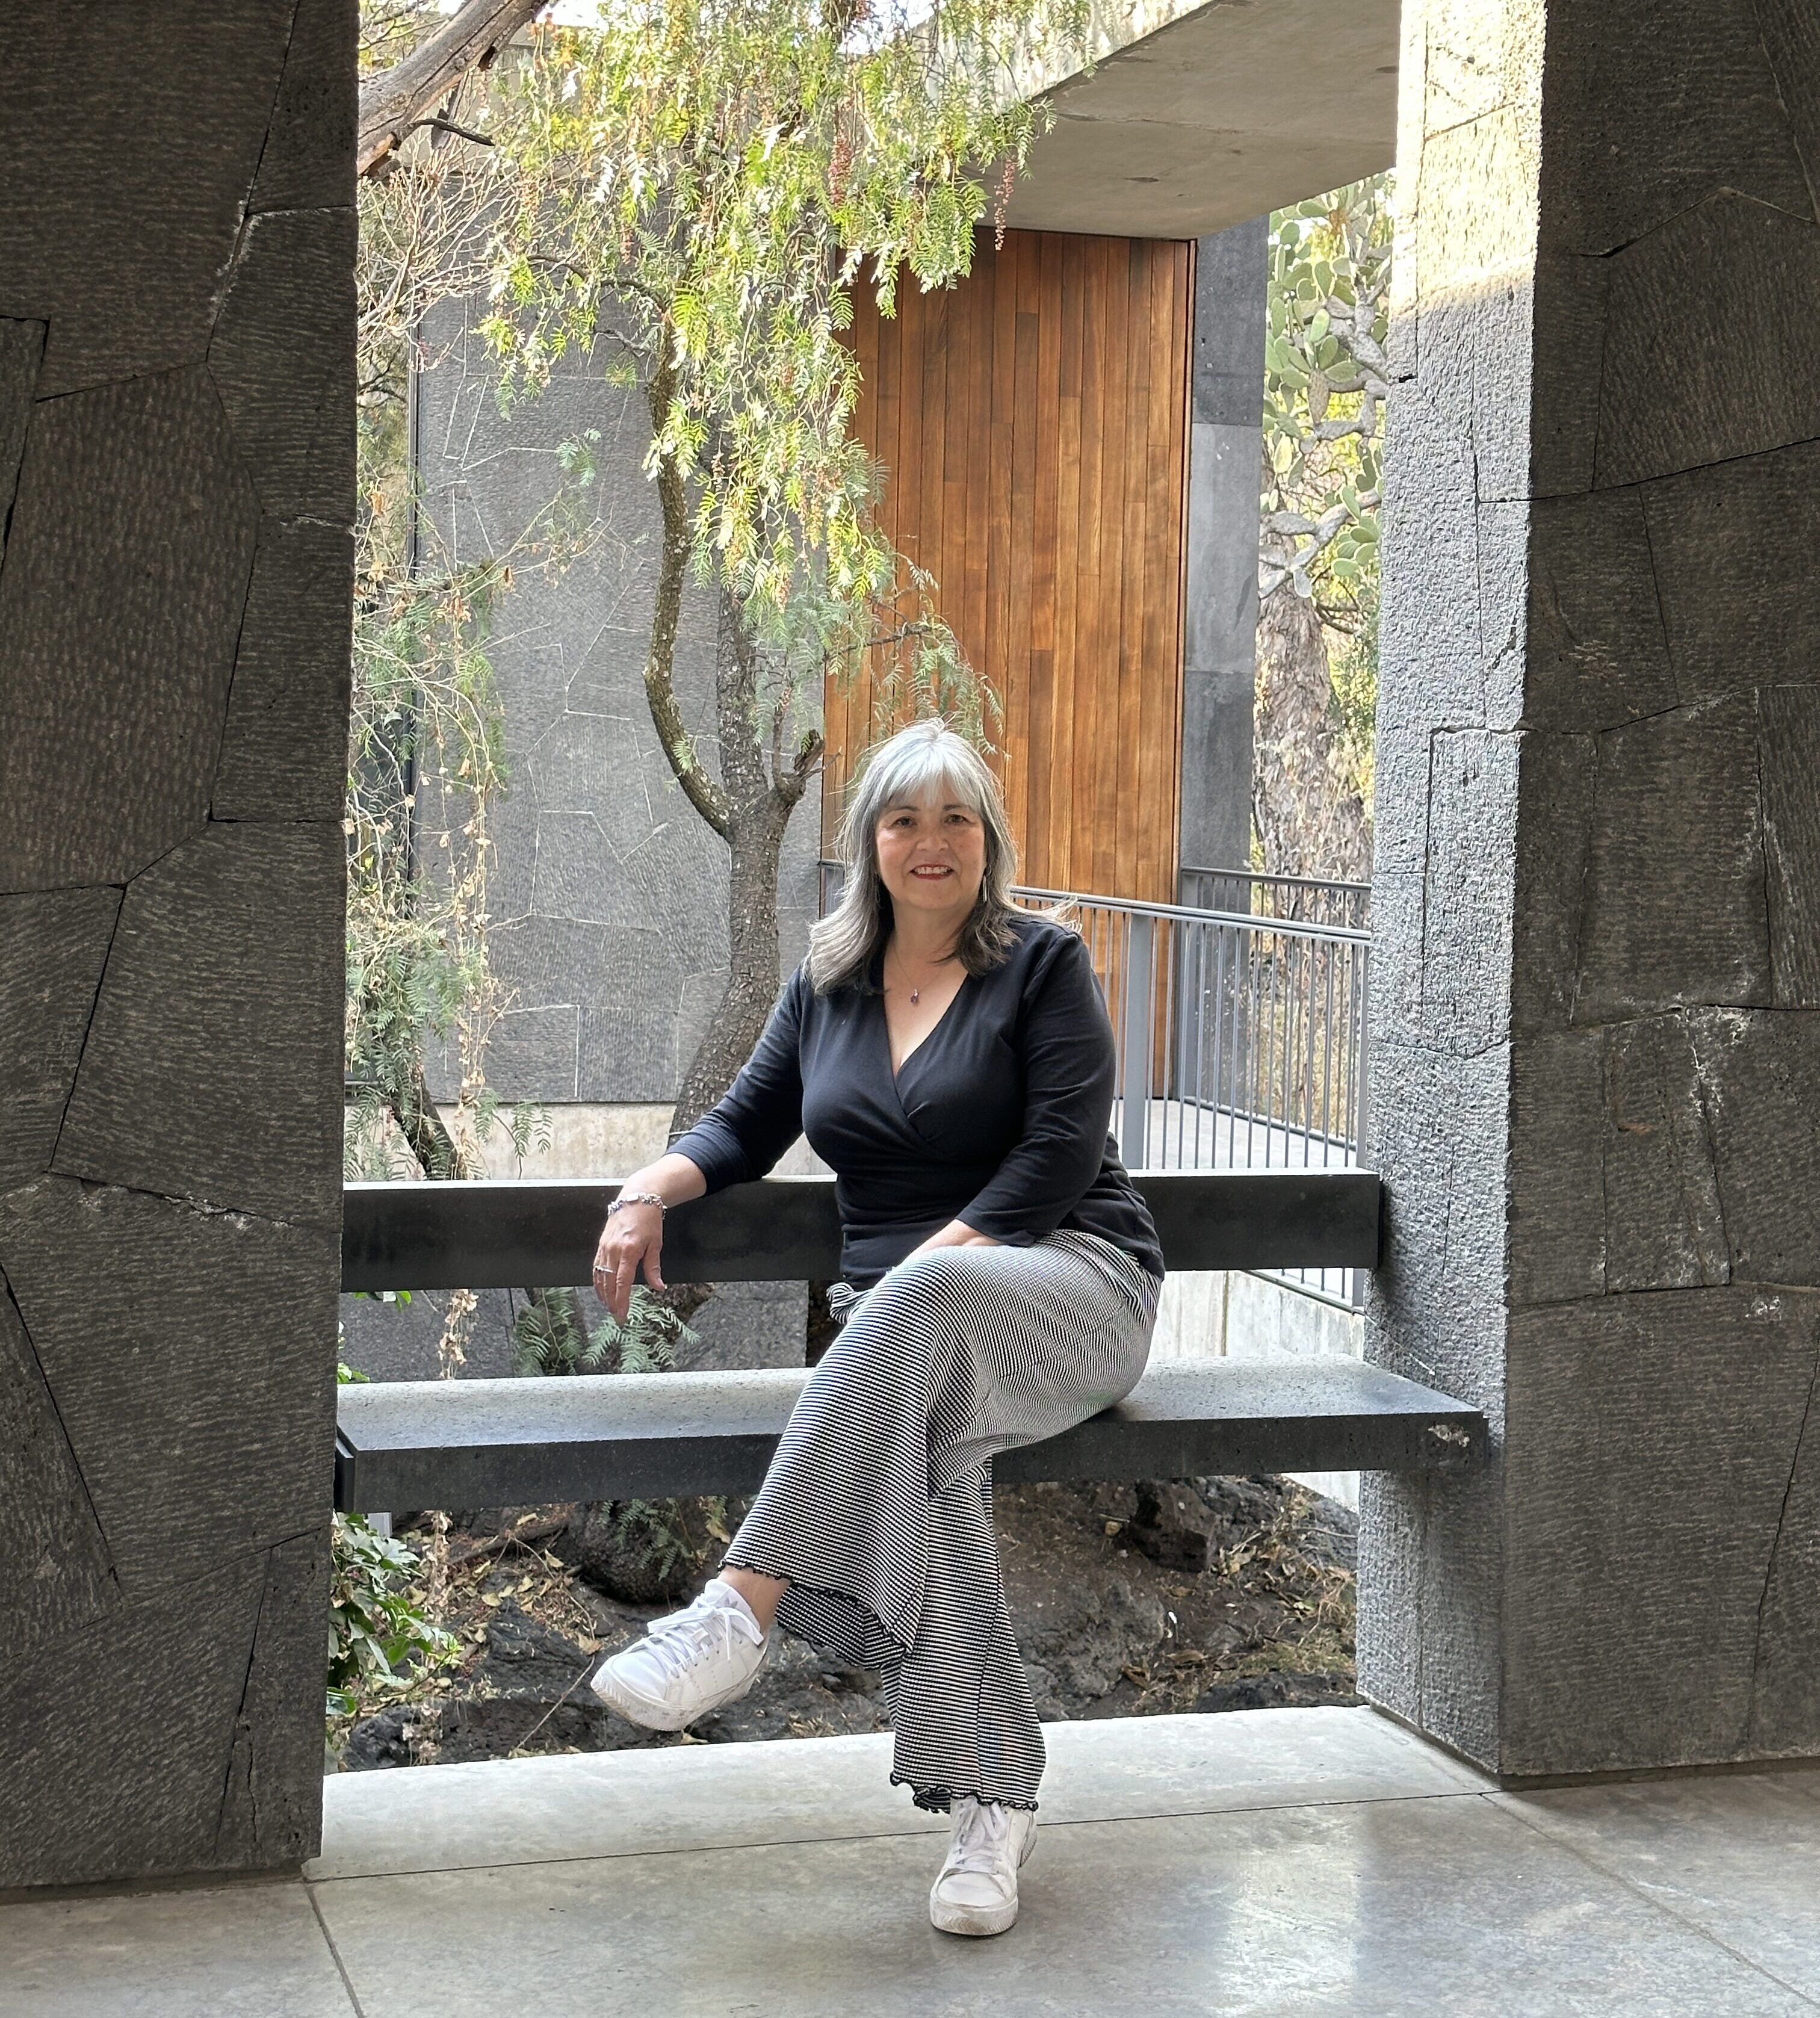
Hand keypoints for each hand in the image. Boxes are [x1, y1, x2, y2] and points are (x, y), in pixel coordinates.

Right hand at [592, 1201, 665, 1322]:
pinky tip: (601, 1291)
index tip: (622, 1315)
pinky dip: (597, 1281)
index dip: (621, 1301)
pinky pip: (596, 1267)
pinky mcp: (601, 1245)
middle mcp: (613, 1250)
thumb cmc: (649, 1221)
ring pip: (600, 1276)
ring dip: (603, 1294)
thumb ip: (653, 1267)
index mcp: (629, 1250)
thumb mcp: (656, 1243)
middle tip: (616, 1316)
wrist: (636, 1199)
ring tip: (609, 1307)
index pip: (622, 1282)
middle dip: (611, 1302)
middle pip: (609, 1282)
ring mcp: (605, 1247)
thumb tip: (658, 1287)